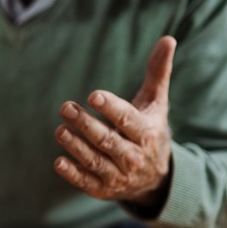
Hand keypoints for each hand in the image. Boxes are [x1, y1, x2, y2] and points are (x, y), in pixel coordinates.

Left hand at [54, 36, 174, 206]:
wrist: (157, 178)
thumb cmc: (150, 129)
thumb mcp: (156, 103)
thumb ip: (158, 73)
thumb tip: (168, 38)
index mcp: (146, 132)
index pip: (128, 119)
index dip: (111, 108)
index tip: (94, 95)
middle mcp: (134, 156)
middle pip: (108, 140)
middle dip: (86, 124)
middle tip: (66, 108)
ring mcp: (119, 175)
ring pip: (95, 160)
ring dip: (76, 146)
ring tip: (60, 130)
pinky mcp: (104, 189)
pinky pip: (87, 182)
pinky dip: (73, 174)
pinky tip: (59, 161)